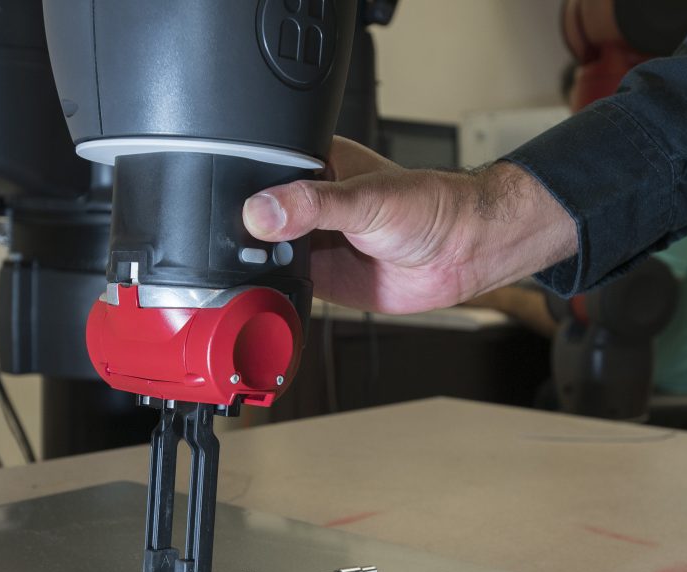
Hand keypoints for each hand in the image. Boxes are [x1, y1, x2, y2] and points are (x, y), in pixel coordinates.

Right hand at [242, 136, 576, 313]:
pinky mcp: (317, 277)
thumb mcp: (366, 199)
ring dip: (257, 266)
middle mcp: (306, 203)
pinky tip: (269, 291)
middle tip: (242, 248)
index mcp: (312, 165)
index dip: (239, 192)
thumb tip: (263, 211)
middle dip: (244, 236)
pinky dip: (274, 292)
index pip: (257, 173)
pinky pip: (282, 286)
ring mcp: (310, 241)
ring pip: (264, 255)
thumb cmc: (430, 208)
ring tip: (257, 270)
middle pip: (254, 219)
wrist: (461, 253)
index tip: (225, 212)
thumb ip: (313, 205)